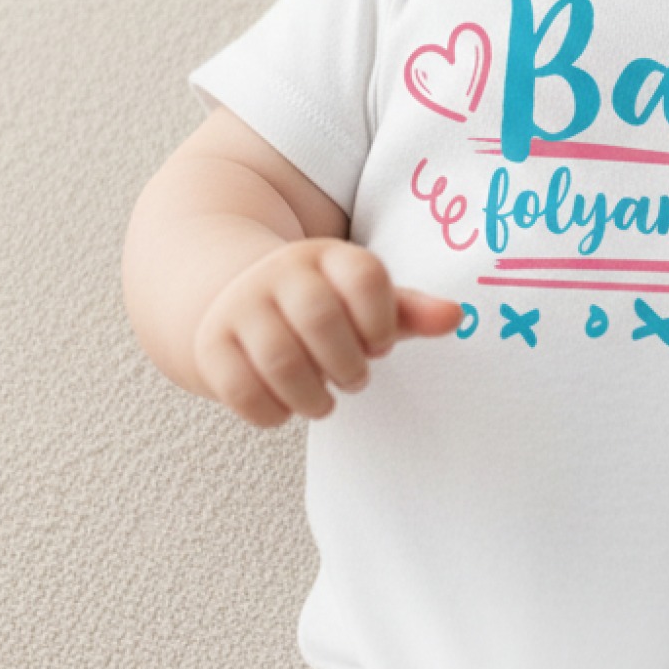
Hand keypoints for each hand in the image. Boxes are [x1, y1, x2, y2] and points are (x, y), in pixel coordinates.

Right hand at [193, 239, 462, 427]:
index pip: (366, 277)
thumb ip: (410, 311)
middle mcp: (281, 273)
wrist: (232, 296)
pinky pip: (243, 391)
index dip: (382, 322)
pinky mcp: (212, 346)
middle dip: (348, 364)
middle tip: (354, 378)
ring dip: (313, 396)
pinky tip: (286, 407)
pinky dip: (273, 413)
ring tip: (323, 400)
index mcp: (328, 256)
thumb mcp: (364, 300)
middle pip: (321, 318)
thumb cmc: (320, 306)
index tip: (380, 342)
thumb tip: (456, 317)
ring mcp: (241, 307)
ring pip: (281, 360)